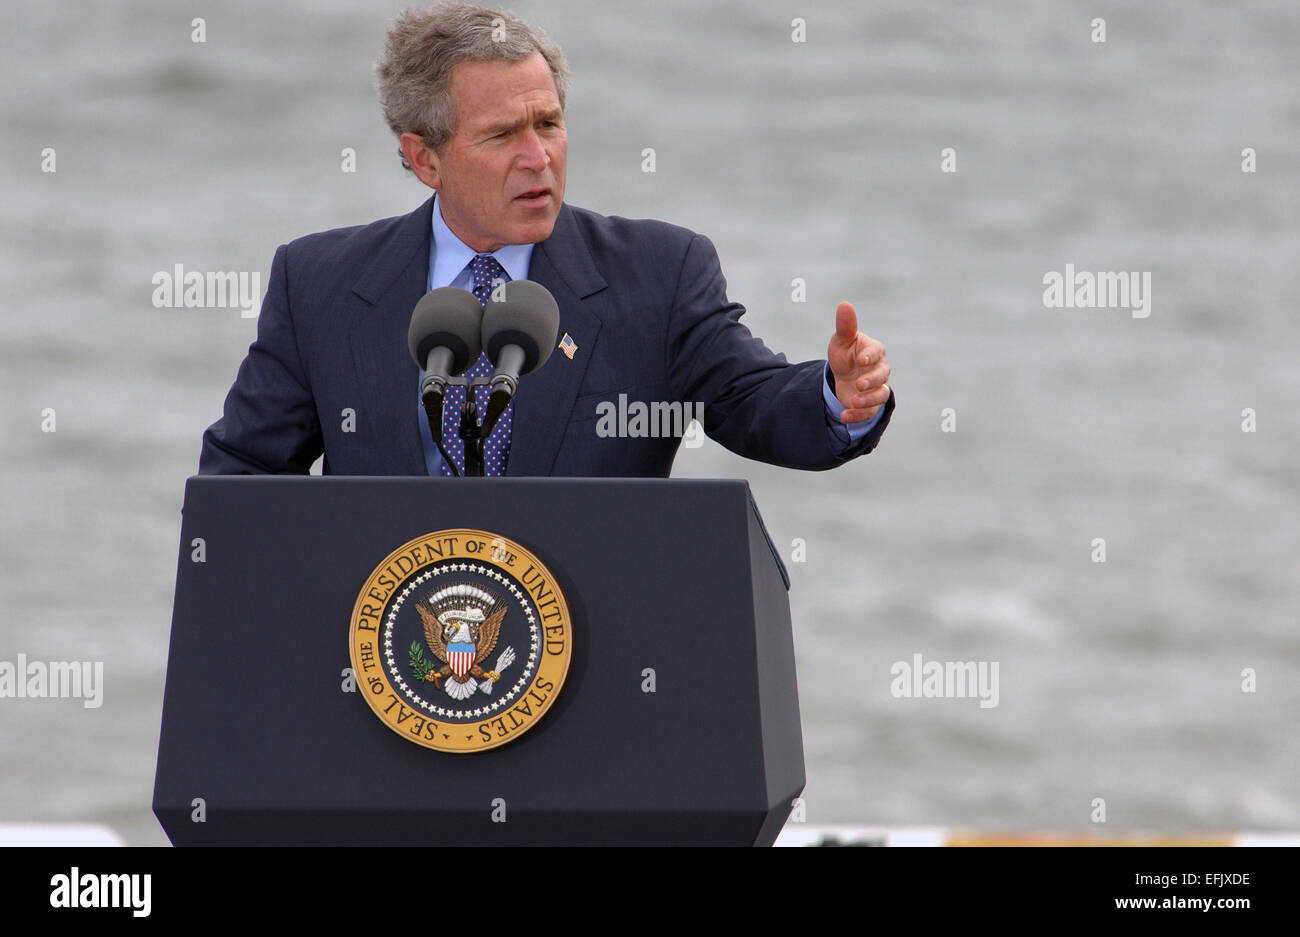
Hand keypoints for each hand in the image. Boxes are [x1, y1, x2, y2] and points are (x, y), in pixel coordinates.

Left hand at [827, 301, 890, 422]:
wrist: (842, 375)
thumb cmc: (845, 353)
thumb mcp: (841, 340)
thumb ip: (845, 326)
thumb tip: (844, 305)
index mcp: (874, 351)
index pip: (877, 352)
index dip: (870, 356)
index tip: (860, 360)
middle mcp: (880, 369)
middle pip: (882, 375)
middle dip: (871, 381)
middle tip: (858, 384)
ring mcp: (877, 388)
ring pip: (880, 395)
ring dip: (867, 400)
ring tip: (852, 402)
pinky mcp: (871, 404)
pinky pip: (869, 412)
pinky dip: (857, 415)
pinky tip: (843, 416)